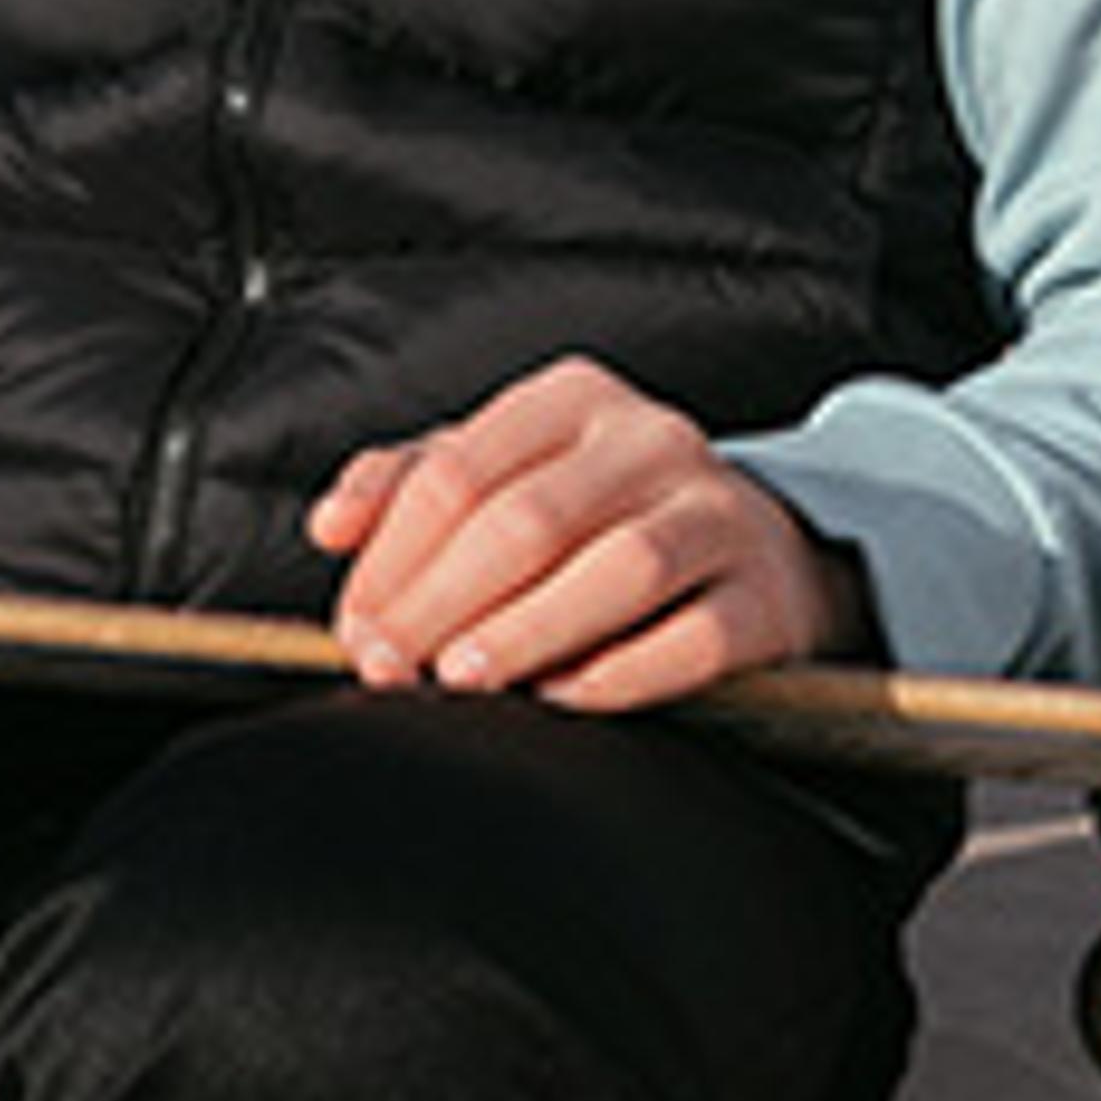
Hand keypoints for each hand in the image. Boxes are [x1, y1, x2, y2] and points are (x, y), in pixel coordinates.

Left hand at [306, 355, 865, 712]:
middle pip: (526, 520)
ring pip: (618, 568)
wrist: (755, 552)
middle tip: (392, 667)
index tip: (356, 627)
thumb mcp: (505, 475)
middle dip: (441, 601)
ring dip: (527, 629)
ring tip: (464, 678)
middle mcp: (650, 440)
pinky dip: (625, 672)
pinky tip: (564, 699)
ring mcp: (720, 514)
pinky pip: (697, 637)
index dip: (393, 556)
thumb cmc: (599, 516)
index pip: (457, 472)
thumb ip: (409, 487)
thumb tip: (330, 524)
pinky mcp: (770, 596)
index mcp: (571, 400)